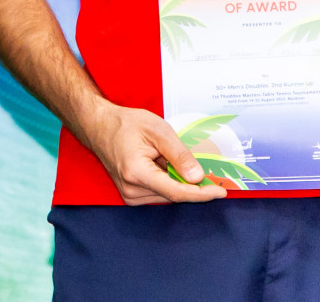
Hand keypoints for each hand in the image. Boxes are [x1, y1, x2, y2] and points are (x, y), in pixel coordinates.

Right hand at [80, 101, 227, 204]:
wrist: (97, 125)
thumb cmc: (126, 124)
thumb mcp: (157, 130)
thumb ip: (179, 154)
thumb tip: (198, 177)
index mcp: (136, 173)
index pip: (177, 192)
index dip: (202, 193)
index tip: (221, 191)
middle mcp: (131, 189)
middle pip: (174, 194)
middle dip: (189, 182)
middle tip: (194, 161)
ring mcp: (129, 195)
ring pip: (168, 195)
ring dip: (176, 180)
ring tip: (163, 156)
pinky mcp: (130, 195)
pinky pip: (159, 193)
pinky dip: (167, 182)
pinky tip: (159, 164)